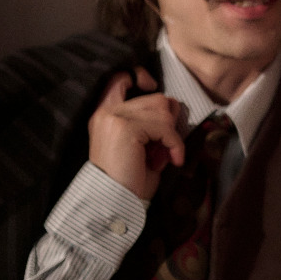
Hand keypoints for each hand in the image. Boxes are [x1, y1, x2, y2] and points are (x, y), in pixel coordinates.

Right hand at [88, 67, 183, 199]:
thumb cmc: (129, 179)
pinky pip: (166, 128)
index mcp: (105, 114)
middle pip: (156, 98)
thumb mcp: (140, 145)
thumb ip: (150, 123)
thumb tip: (173, 107)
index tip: (151, 86)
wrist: (114, 203)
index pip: (119, 79)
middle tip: (166, 144)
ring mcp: (115, 118)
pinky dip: (175, 144)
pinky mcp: (126, 128)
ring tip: (166, 154)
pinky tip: (174, 160)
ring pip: (163, 109)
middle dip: (169, 120)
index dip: (139, 76)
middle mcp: (107, 112)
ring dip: (171, 133)